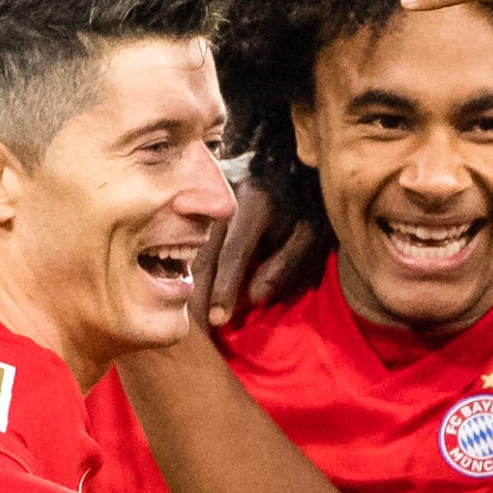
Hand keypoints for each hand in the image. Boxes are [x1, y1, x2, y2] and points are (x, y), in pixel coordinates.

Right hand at [191, 176, 324, 327]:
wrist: (290, 161)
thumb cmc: (306, 204)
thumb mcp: (308, 235)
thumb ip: (284, 266)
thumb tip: (252, 299)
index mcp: (256, 202)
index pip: (234, 253)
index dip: (225, 289)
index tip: (218, 320)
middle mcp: (224, 193)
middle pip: (205, 252)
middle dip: (199, 294)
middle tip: (197, 331)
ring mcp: (205, 192)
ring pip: (190, 246)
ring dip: (189, 283)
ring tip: (189, 316)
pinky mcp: (196, 194)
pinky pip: (185, 236)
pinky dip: (184, 266)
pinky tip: (184, 290)